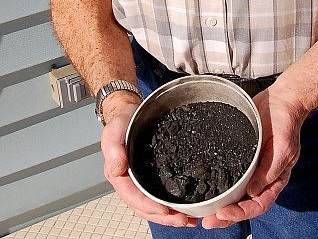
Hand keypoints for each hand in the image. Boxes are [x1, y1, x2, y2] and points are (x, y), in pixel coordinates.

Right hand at [101, 102, 197, 227]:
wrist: (130, 111)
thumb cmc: (121, 122)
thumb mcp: (114, 131)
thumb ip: (114, 149)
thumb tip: (118, 169)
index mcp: (119, 176)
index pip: (133, 197)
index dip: (148, 206)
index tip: (164, 210)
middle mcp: (132, 182)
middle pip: (145, 207)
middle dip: (164, 217)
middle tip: (183, 220)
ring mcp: (143, 180)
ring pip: (154, 204)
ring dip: (171, 215)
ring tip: (189, 220)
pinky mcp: (154, 175)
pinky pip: (163, 193)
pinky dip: (174, 203)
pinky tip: (187, 206)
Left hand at [201, 85, 306, 229]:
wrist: (281, 100)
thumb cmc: (287, 123)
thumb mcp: (283, 148)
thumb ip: (270, 171)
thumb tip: (253, 192)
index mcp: (274, 180)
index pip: (258, 204)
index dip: (240, 213)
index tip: (222, 214)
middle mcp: (260, 178)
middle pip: (242, 204)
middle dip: (225, 216)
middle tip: (206, 221)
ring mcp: (249, 167)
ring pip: (233, 193)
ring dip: (218, 204)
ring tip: (201, 213)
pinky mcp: (238, 155)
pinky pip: (227, 173)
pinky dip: (216, 183)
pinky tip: (203, 186)